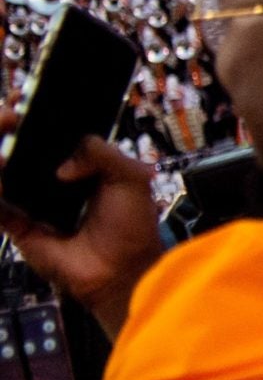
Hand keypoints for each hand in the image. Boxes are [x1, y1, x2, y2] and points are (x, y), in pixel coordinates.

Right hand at [0, 132, 163, 337]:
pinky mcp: (19, 224)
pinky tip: (2, 182)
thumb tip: (61, 164)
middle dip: (7, 132)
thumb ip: (101, 152)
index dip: (35, 122)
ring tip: (2, 152)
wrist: (122, 271)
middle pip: (20, 150)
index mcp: (82, 165)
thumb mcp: (131, 178)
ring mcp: (34, 202)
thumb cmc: (132, 228)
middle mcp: (55, 181)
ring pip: (4, 173)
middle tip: (8, 120)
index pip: (50, 135)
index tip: (21, 108)